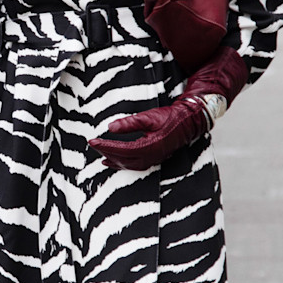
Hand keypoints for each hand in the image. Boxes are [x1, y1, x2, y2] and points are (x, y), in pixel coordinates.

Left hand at [90, 47, 247, 171]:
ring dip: (114, 160)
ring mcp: (154, 160)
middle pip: (122, 159)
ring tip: (101, 155)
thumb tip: (110, 127)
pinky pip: (136, 165)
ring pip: (129, 165)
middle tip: (93, 144)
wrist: (189, 122)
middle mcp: (151, 157)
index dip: (105, 146)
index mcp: (149, 146)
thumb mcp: (149, 116)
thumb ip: (129, 123)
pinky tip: (117, 162)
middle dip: (106, 152)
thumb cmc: (170, 117)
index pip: (121, 149)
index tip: (92, 141)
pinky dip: (124, 164)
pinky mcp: (155, 159)